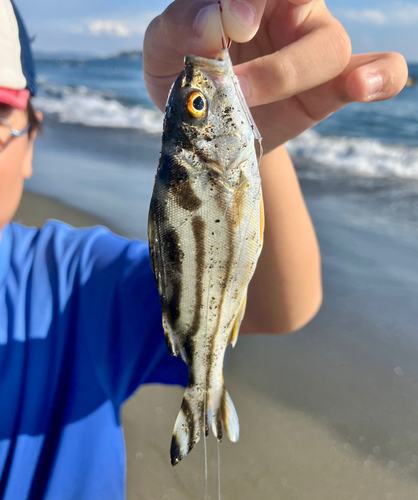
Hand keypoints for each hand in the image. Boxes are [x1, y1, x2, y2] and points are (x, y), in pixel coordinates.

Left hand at [144, 0, 407, 152]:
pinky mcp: (327, 90)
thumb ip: (178, 28)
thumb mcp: (164, 51)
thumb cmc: (184, 76)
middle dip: (272, 36)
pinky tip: (366, 86)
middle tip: (236, 58)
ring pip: (330, 46)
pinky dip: (380, 76)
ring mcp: (311, 51)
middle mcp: (288, 14)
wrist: (205, 126)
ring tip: (246, 99)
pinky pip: (373, 72)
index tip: (230, 25)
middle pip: (304, 1)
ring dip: (288, 73)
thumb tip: (211, 20)